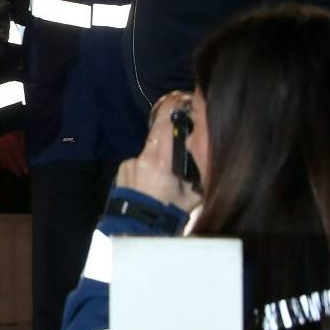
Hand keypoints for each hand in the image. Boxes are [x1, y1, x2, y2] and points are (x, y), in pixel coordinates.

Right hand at [0, 130, 28, 176]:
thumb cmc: (13, 124)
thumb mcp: (21, 132)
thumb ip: (22, 143)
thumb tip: (24, 155)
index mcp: (13, 141)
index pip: (18, 156)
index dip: (22, 164)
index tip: (25, 171)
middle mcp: (4, 145)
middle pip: (10, 160)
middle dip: (14, 167)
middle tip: (19, 173)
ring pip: (2, 158)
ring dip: (7, 165)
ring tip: (11, 169)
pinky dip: (0, 160)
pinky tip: (3, 164)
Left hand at [116, 90, 198, 210]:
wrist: (139, 229)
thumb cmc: (168, 213)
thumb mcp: (193, 195)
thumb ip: (199, 172)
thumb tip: (207, 154)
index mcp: (159, 160)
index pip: (164, 125)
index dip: (173, 109)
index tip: (181, 100)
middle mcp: (141, 158)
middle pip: (156, 134)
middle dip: (168, 131)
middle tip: (180, 136)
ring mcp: (129, 163)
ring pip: (149, 151)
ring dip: (158, 157)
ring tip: (165, 176)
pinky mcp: (122, 170)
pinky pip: (139, 163)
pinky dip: (147, 169)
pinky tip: (153, 183)